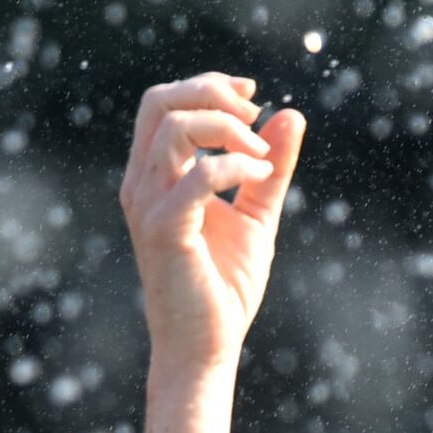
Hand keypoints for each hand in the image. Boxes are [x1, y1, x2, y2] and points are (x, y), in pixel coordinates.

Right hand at [121, 73, 306, 367]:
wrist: (207, 346)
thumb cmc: (223, 286)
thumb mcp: (256, 214)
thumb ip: (270, 167)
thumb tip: (291, 114)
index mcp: (154, 175)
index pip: (164, 103)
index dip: (207, 86)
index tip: (253, 97)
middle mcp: (141, 183)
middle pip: (160, 101)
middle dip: (213, 93)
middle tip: (256, 117)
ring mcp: (147, 205)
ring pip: (175, 127)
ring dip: (229, 129)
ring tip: (263, 157)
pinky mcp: (164, 229)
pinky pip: (200, 174)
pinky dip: (237, 165)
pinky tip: (261, 177)